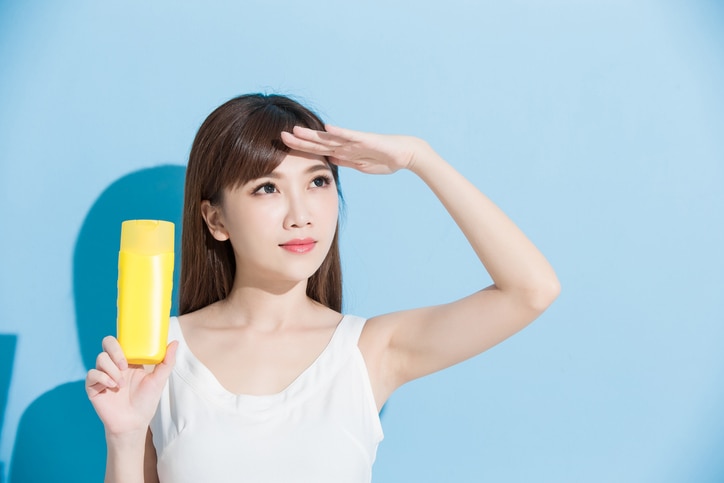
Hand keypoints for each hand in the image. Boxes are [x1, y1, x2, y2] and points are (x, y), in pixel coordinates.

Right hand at [85, 336, 177, 436]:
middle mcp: (115, 365)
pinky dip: (102, 378)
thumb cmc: (146, 401)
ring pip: (100, 358)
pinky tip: (112, 387)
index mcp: (130, 360)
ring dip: (111, 369)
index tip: (132, 345)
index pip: (122, 340)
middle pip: (108, 343)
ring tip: (121, 384)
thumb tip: (175, 342)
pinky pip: (91, 374)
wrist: (133, 423)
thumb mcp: (159, 380)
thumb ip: (167, 362)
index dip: (124, 338)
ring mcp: (104, 375)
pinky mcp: (94, 387)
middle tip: (124, 365)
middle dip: (115, 350)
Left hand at [281, 124, 430, 174]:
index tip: (284, 147)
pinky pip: (350, 135)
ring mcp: (355, 141)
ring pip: (329, 138)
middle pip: (318, 142)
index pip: (318, 150)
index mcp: (344, 151)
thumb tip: (330, 159)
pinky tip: (326, 128)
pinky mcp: (366, 139)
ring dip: (312, 135)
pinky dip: (338, 132)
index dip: (301, 148)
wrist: (406, 154)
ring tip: (296, 130)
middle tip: (280, 136)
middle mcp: (346, 144)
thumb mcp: (360, 164)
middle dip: (300, 140)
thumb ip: (346, 161)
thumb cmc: (385, 159)